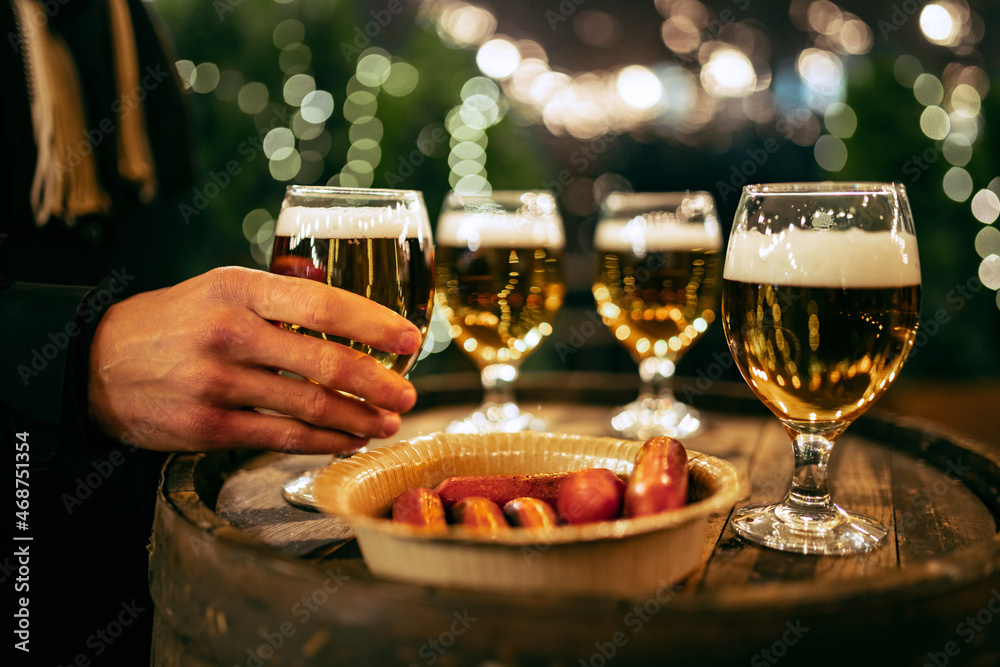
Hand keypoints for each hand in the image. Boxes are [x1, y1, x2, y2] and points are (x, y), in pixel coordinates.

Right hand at [87, 266, 421, 453]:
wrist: (96, 364)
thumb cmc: (175, 322)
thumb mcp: (219, 288)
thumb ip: (278, 295)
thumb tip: (351, 306)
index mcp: (237, 288)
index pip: (322, 304)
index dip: (374, 324)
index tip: (411, 338)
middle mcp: (228, 333)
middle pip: (324, 362)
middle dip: (378, 383)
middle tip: (409, 394)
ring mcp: (215, 383)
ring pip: (308, 407)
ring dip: (358, 419)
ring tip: (387, 423)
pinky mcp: (206, 428)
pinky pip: (280, 438)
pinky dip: (322, 441)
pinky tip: (347, 440)